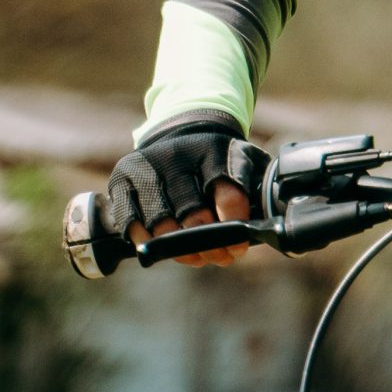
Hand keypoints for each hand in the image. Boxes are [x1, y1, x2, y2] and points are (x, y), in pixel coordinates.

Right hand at [106, 124, 268, 267]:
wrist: (179, 133)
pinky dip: (148, 242)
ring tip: (197, 258)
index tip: (240, 246)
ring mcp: (146, 167)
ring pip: (161, 223)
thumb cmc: (218, 158)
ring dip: (180, 249)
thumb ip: (259, 188)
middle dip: (209, 244)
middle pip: (192, 214)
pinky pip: (131, 222)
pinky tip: (165, 250)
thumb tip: (270, 226)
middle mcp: (177, 156)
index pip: (228, 192)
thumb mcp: (245, 161)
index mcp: (214, 150)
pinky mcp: (121, 180)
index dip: (235, 226)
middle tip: (220, 258)